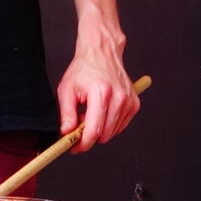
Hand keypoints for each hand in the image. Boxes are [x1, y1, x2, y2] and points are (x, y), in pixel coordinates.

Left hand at [55, 34, 139, 150]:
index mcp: (101, 93)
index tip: (74, 147)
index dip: (82, 144)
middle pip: (104, 135)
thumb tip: (67, 133)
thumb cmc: (84, 69)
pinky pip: (120, 126)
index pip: (94, 130)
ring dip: (100, 129)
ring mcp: (129, 101)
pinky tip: (102, 112)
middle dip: (89, 135)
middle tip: (79, 124)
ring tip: (90, 113)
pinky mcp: (134, 104)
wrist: (102, 53)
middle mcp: (119, 98)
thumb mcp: (67, 89)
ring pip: (112, 132)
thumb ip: (66, 113)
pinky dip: (109, 124)